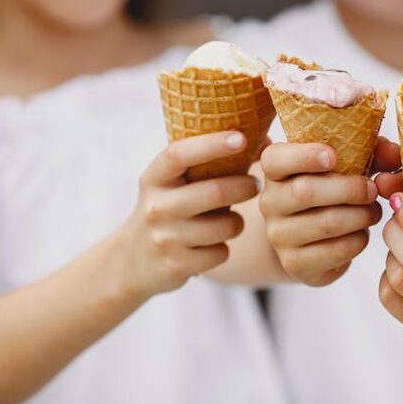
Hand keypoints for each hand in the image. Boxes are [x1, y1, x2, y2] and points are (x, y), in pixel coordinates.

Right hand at [116, 132, 259, 297]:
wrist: (133, 260)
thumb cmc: (172, 208)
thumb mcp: (177, 183)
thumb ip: (213, 164)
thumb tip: (268, 143)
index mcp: (155, 177)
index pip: (180, 154)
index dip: (212, 144)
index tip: (241, 138)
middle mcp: (156, 206)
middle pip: (216, 192)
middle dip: (245, 187)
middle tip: (255, 184)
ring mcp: (165, 237)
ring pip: (226, 226)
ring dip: (237, 221)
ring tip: (230, 219)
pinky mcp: (176, 265)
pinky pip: (222, 252)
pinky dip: (224, 247)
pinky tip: (212, 244)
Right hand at [258, 138, 398, 286]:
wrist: (310, 239)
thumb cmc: (332, 190)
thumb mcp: (349, 165)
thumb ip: (374, 152)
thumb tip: (395, 154)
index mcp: (276, 171)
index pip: (275, 160)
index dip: (303, 156)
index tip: (333, 156)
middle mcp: (269, 203)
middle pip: (306, 192)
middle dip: (349, 189)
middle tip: (372, 189)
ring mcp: (279, 236)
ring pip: (327, 223)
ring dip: (361, 215)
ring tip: (373, 211)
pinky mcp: (295, 263)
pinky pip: (337, 250)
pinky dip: (359, 239)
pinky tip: (362, 232)